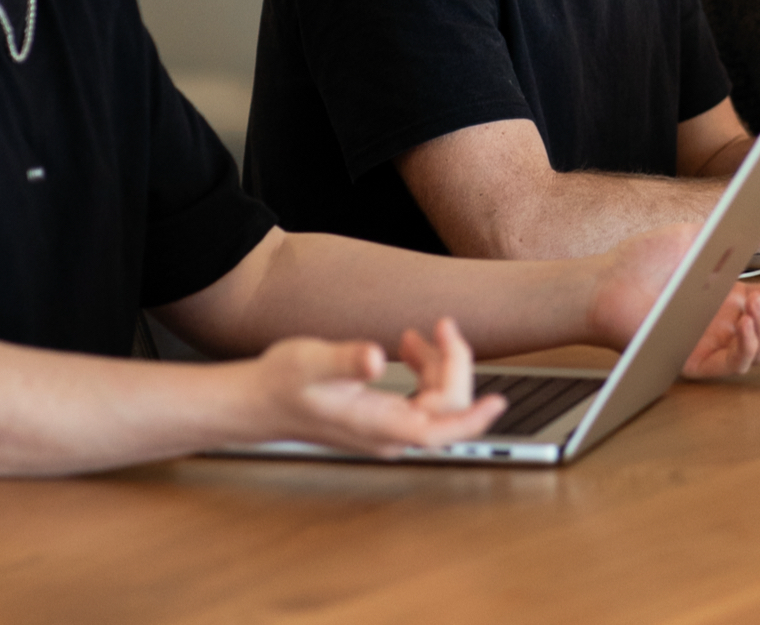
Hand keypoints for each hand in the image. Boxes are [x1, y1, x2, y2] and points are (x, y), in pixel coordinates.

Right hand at [249, 319, 505, 457]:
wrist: (259, 401)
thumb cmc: (281, 382)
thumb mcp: (311, 362)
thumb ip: (345, 360)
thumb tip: (375, 358)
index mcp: (378, 425)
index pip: (439, 431)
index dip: (473, 418)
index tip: (499, 401)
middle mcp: (389, 435)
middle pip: (447, 407)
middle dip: (453, 363)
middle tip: (441, 324)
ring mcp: (389, 429)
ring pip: (439, 402)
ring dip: (439, 363)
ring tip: (419, 333)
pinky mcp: (384, 418)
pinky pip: (424, 399)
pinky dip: (426, 369)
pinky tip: (411, 347)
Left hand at [585, 224, 759, 376]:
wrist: (606, 280)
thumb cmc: (643, 260)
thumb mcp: (692, 237)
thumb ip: (730, 234)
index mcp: (729, 295)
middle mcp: (726, 323)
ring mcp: (712, 344)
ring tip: (756, 300)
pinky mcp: (694, 363)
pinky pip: (733, 366)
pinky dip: (748, 347)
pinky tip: (746, 323)